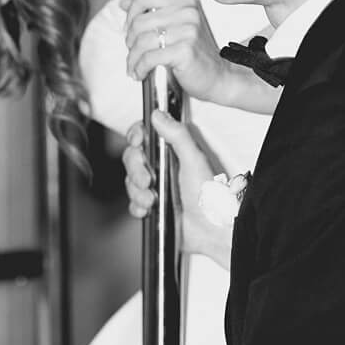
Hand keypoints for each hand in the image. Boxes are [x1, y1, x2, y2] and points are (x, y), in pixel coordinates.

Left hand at [122, 0, 260, 109]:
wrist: (218, 77)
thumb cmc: (197, 54)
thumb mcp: (175, 26)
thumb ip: (150, 12)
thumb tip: (123, 3)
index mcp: (185, 1)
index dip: (131, 12)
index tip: (130, 27)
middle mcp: (188, 12)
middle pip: (139, 21)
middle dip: (130, 41)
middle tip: (134, 52)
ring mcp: (189, 31)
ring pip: (142, 41)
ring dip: (133, 58)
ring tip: (135, 66)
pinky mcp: (185, 50)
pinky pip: (149, 57)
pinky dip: (140, 68)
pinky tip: (141, 73)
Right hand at [122, 112, 231, 266]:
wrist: (213, 230)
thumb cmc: (211, 196)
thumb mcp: (194, 160)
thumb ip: (177, 135)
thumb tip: (158, 114)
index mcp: (174, 151)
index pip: (145, 135)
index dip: (136, 137)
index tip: (138, 142)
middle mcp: (164, 166)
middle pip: (132, 158)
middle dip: (135, 170)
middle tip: (148, 180)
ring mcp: (158, 186)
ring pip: (130, 181)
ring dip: (137, 191)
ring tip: (152, 200)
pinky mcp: (154, 205)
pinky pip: (133, 203)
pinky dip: (137, 207)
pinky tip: (148, 210)